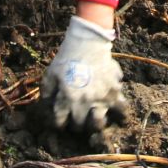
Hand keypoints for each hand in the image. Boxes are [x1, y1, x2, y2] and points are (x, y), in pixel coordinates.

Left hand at [40, 15, 124, 134]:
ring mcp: (101, 97)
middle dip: (76, 125)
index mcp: (67, 98)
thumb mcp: (51, 73)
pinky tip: (118, 113)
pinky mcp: (114, 90)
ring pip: (100, 123)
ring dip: (96, 124)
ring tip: (96, 119)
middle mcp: (84, 101)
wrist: (88, 41)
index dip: (59, 124)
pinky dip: (120, 112)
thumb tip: (46, 105)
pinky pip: (121, 106)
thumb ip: (47, 91)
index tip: (61, 122)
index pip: (60, 121)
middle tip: (78, 121)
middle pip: (79, 126)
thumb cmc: (67, 57)